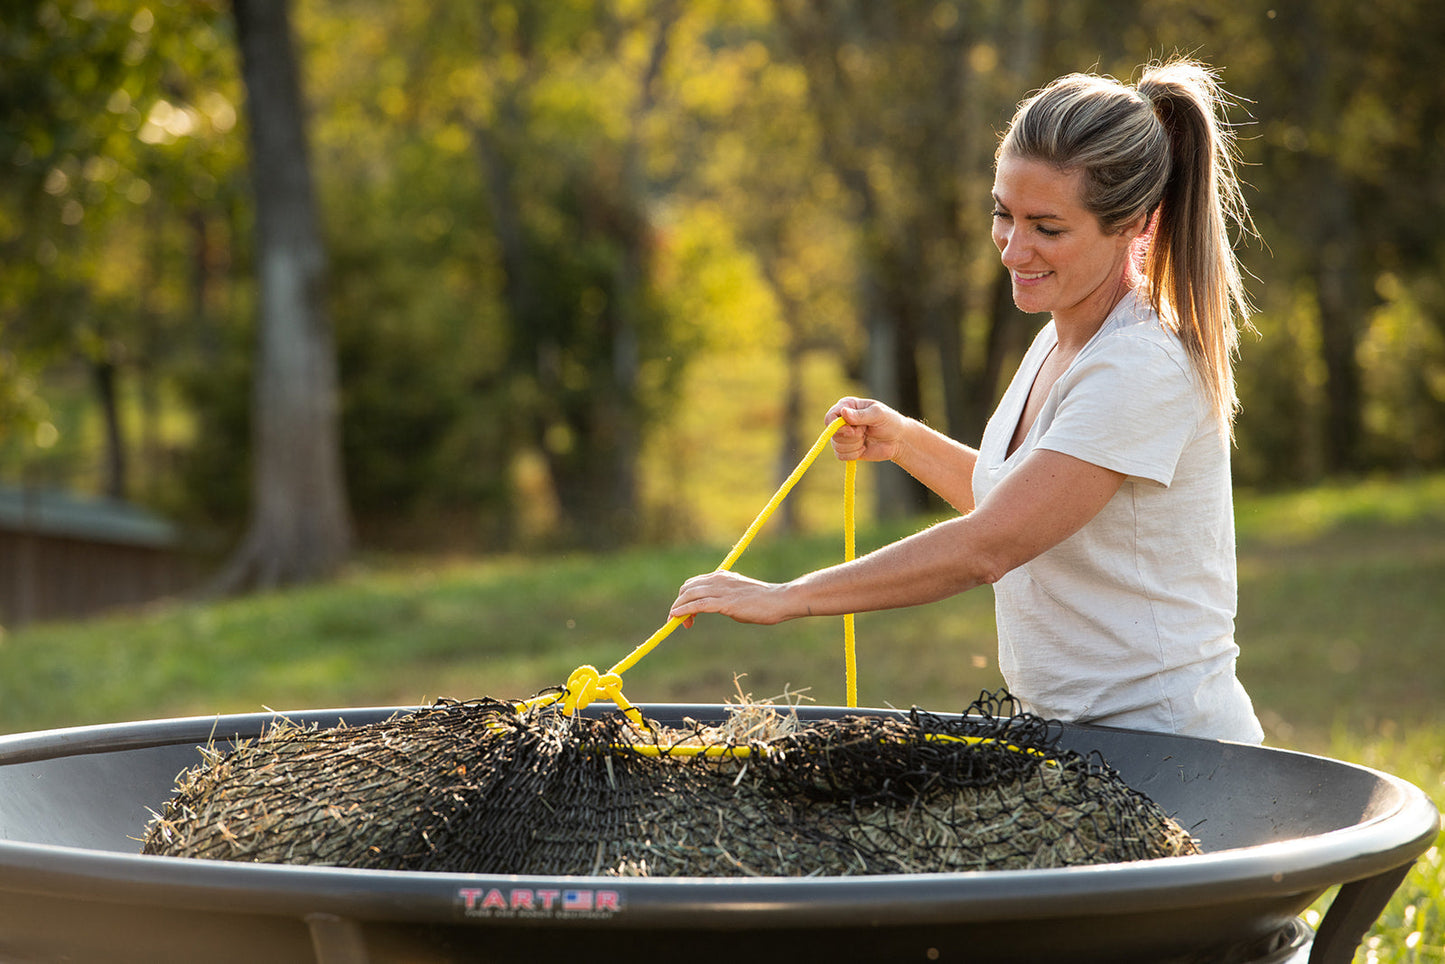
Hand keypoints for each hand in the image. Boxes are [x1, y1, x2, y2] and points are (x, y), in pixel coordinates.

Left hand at [669, 570, 790, 626]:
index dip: (684, 597)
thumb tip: (713, 605)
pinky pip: (699, 605)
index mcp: (721, 576)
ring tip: (675, 622)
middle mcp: (718, 579)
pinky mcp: (725, 603)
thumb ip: (725, 596)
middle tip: (678, 620)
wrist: (779, 600)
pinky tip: (677, 617)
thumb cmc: (763, 600)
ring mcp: (721, 590)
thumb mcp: (739, 594)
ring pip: (690, 595)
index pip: (693, 583)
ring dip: (678, 609)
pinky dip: (685, 610)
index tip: (683, 612)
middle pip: (687, 588)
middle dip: (678, 603)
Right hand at [826, 397, 907, 462]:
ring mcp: (843, 435)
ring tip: (866, 439)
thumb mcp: (878, 415)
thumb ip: (860, 415)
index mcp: (847, 406)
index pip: (830, 417)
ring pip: (837, 446)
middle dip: (852, 436)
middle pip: (833, 434)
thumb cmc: (890, 422)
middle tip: (865, 432)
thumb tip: (843, 412)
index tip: (851, 430)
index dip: (837, 426)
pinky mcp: (846, 449)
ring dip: (854, 445)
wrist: (898, 440)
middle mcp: (841, 420)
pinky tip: (864, 448)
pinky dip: (854, 454)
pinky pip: (840, 455)